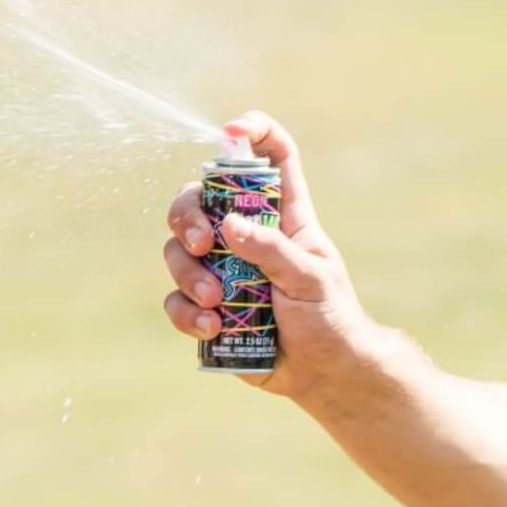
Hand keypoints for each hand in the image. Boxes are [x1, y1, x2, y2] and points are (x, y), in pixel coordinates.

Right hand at [162, 111, 382, 402]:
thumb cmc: (329, 320)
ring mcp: (223, 270)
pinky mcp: (207, 305)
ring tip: (216, 301)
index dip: (253, 133)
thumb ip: (272, 252)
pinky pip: (176, 298)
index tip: (231, 132)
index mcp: (284, 218)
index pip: (272, 158)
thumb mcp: (310, 280)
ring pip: (178, 250)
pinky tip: (213, 327)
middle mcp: (248, 236)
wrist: (325, 374)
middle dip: (187, 216)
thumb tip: (228, 226)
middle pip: (198, 200)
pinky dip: (186, 311)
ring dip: (187, 273)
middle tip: (203, 244)